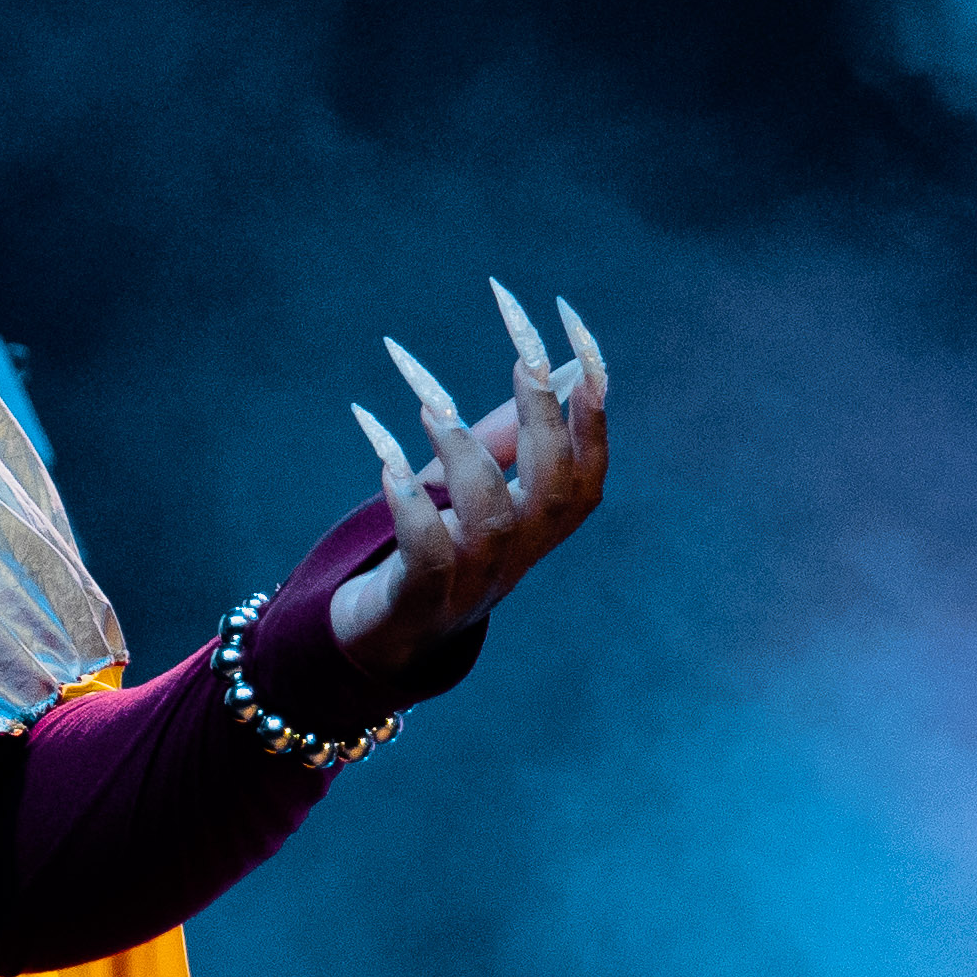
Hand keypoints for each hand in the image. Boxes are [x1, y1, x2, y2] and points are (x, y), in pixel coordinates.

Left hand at [328, 281, 609, 679]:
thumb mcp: (475, 484)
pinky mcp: (420, 600)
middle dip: (544, 418)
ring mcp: (474, 581)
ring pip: (490, 516)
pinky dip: (413, 510)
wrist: (384, 636)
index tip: (578, 340)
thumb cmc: (435, 545)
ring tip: (427, 405)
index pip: (588, 467)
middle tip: (521, 356)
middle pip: (553, 487)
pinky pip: (428, 556)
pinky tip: (388, 466)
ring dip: (465, 452)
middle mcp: (520, 554)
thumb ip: (507, 434)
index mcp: (542, 527)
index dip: (592, 410)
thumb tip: (551, 362)